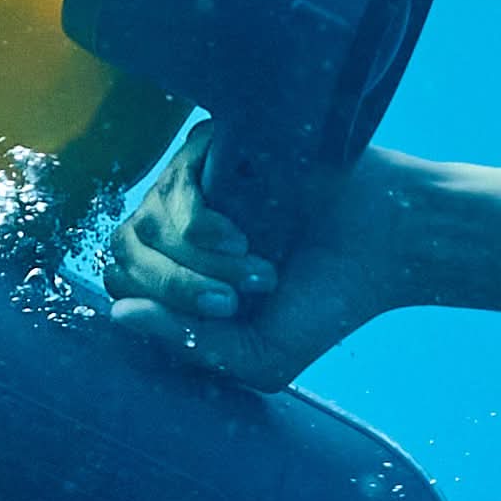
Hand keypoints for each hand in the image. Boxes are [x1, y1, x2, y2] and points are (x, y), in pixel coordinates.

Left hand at [86, 117, 427, 391]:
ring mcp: (191, 182)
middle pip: (126, 257)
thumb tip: (117, 314)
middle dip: (180, 290)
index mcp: (182, 274)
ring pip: (146, 226)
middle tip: (238, 299)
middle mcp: (177, 226)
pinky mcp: (210, 146)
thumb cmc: (325, 302)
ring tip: (261, 269)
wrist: (384, 241)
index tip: (223, 316)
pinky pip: (171, 188)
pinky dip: (200, 225)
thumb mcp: (257, 353)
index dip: (160, 308)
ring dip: (202, 264)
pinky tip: (243, 234)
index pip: (122, 287)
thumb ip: (187, 342)